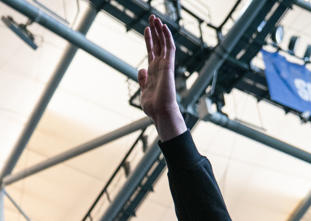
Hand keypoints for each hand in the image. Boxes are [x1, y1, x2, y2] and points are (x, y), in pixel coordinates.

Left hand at [138, 16, 186, 141]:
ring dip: (160, 30)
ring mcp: (165, 65)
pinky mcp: (169, 66)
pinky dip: (167, 37)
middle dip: (155, 31)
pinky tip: (163, 27)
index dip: (149, 40)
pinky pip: (169, 48)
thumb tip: (141, 69)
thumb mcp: (143, 91)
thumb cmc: (153, 106)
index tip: (146, 29)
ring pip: (164, 43)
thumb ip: (142, 80)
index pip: (152, 51)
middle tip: (152, 17)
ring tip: (155, 18)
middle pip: (158, 44)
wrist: (161, 112)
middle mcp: (160, 66)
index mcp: (153, 71)